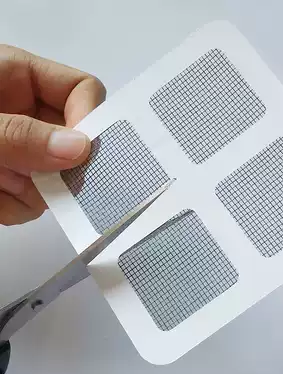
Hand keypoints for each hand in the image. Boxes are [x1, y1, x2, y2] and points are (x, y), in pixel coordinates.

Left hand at [0, 44, 105, 225]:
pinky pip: (33, 202)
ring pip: (58, 179)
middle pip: (75, 142)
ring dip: (28, 192)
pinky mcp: (13, 181)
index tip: (82, 153)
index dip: (90, 120)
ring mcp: (22, 151)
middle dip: (62, 168)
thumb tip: (79, 149)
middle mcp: (26, 116)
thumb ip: (20, 133)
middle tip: (41, 180)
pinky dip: (11, 207)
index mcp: (18, 78)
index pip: (82, 91)